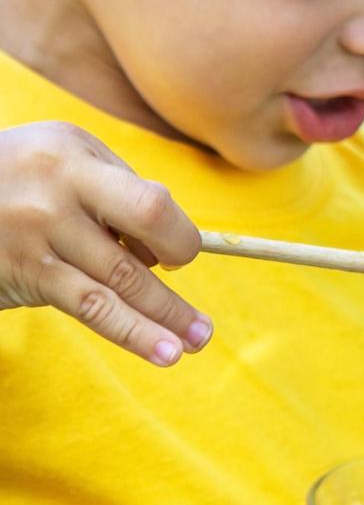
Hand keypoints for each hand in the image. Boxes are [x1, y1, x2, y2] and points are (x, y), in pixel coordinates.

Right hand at [0, 121, 209, 365]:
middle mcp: (58, 182)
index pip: (150, 197)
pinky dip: (133, 332)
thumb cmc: (9, 185)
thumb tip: (163, 248)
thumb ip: (111, 193)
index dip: (174, 233)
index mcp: (74, 152)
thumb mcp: (55, 165)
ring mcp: (39, 227)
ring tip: (197, 342)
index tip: (174, 257)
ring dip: (167, 316)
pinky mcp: (26, 269)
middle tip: (203, 315)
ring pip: (123, 278)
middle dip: (183, 263)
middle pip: (148, 223)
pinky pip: (92, 306)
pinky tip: (164, 352)